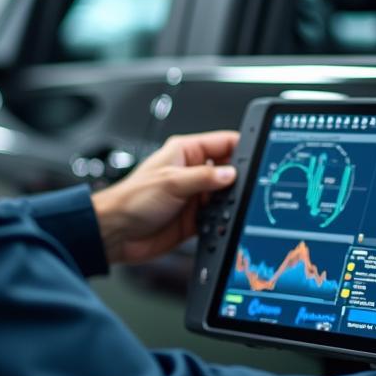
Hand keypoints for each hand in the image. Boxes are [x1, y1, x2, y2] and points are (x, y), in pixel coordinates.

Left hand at [91, 131, 238, 265]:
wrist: (116, 233)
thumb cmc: (131, 200)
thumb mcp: (171, 182)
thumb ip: (204, 177)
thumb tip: (231, 174)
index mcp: (184, 152)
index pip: (222, 143)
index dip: (242, 148)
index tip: (259, 156)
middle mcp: (191, 171)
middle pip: (228, 170)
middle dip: (239, 179)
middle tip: (249, 187)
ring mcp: (194, 195)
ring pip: (225, 196)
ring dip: (231, 202)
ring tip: (235, 207)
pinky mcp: (194, 218)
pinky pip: (217, 217)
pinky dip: (223, 221)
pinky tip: (224, 222)